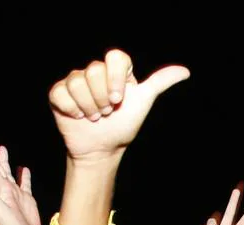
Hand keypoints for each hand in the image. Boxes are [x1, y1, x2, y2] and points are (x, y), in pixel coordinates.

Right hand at [48, 50, 189, 162]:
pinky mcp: (58, 94)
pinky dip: (72, 109)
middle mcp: (94, 72)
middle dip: (102, 99)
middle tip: (107, 112)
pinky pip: (61, 93)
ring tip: (94, 117)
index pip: (115, 57)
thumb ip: (160, 83)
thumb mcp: (143, 102)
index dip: (115, 78)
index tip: (119, 99)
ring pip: (77, 83)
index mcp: (115, 70)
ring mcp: (75, 81)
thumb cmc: (123, 125)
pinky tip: (79, 116)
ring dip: (88, 107)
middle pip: (94, 71)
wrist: (103, 149)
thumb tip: (185, 71)